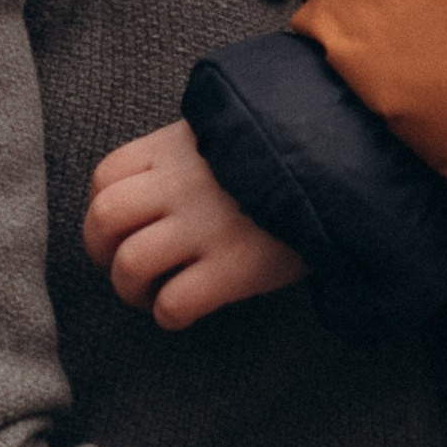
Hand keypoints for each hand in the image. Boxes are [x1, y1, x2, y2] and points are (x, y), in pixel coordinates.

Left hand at [83, 118, 307, 327]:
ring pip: (130, 265)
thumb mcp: (232, 131)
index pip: (105, 177)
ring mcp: (205, 226)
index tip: (123, 228)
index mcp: (175, 148)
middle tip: (126, 266)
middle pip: (103, 219)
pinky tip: (185, 311)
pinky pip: (174, 303)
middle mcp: (181, 184)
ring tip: (150, 295)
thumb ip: (191, 151)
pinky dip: (168, 315)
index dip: (104, 209)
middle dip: (102, 252)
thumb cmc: (286, 155)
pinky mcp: (234, 267)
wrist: (345, 167)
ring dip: (130, 290)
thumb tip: (161, 180)